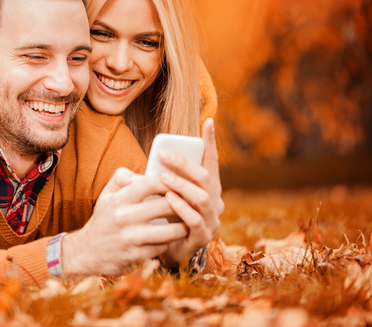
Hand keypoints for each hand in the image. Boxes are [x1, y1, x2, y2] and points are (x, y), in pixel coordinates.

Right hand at [61, 168, 188, 276]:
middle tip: (192, 202)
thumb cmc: (104, 218)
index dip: (171, 181)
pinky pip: (163, 247)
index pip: (152, 183)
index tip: (180, 182)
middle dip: (183, 203)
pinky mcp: (136, 257)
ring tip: (188, 220)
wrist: (87, 252)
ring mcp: (131, 239)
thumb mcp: (107, 194)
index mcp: (120, 198)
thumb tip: (147, 171)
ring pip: (170, 230)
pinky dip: (170, 242)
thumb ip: (124, 177)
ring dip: (183, 225)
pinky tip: (172, 237)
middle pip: (166, 205)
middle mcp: (125, 217)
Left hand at [157, 118, 223, 266]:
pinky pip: (194, 220)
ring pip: (202, 198)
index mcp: (206, 187)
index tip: (208, 121)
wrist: (164, 249)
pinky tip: (168, 199)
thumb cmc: (164, 215)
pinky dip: (181, 208)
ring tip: (163, 179)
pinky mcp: (202, 237)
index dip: (210, 142)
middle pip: (205, 178)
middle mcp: (214, 201)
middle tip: (164, 156)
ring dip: (182, 186)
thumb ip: (165, 176)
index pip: (210, 161)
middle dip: (184, 165)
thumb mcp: (165, 192)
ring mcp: (211, 220)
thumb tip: (157, 156)